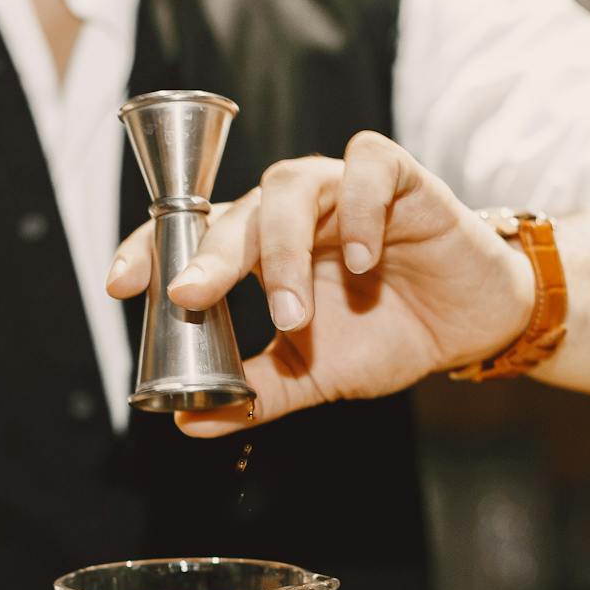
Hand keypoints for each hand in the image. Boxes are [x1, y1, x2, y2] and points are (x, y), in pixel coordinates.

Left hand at [106, 131, 534, 435]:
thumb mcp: (314, 374)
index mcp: (260, 248)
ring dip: (283, 252)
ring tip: (292, 316)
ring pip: (290, 186)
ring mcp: (341, 186)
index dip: (149, 251)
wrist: (471, 324)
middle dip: (210, 257)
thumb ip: (256, 393)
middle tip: (191, 297)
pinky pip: (368, 166)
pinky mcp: (399, 176)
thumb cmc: (388, 334)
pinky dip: (359, 209)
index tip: (118, 286)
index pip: (191, 235)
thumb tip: (189, 424)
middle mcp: (291, 209)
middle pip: (236, 212)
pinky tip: (362, 261)